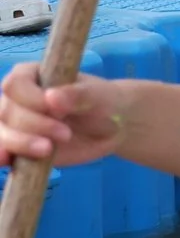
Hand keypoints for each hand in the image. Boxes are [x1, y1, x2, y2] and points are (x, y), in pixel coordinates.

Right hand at [0, 64, 130, 168]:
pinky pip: (2, 152)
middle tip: (66, 134)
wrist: (111, 127)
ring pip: (2, 133)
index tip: (57, 110)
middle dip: (34, 125)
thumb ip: (77, 95)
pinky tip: (7, 161)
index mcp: (31, 76)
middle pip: (7, 111)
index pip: (15, 85)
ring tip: (48, 150)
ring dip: (20, 143)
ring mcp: (14, 124)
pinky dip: (2, 156)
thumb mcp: (97, 96)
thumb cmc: (102, 102)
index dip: (31, 99)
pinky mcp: (19, 147)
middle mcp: (16, 99)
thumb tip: (52, 97)